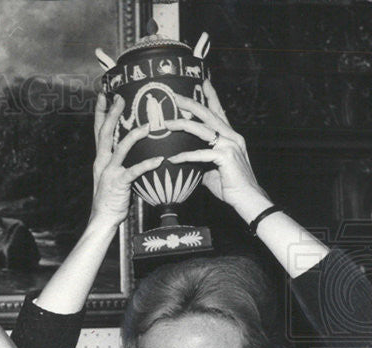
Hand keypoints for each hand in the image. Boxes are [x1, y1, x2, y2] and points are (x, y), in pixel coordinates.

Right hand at [89, 94, 162, 228]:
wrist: (103, 219)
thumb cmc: (111, 198)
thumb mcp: (113, 176)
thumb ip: (121, 161)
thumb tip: (136, 149)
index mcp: (101, 159)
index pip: (99, 131)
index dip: (101, 113)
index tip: (104, 96)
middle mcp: (102, 162)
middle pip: (105, 133)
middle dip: (112, 114)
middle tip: (120, 98)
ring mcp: (109, 172)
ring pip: (120, 148)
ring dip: (134, 135)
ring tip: (148, 125)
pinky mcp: (118, 183)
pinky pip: (134, 171)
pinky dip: (147, 165)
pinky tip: (159, 160)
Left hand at [165, 80, 270, 217]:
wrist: (247, 198)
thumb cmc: (230, 185)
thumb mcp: (212, 169)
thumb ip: (201, 160)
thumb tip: (185, 160)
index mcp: (230, 136)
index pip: (219, 112)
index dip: (211, 97)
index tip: (203, 83)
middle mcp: (232, 137)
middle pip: (209, 114)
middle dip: (191, 103)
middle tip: (175, 96)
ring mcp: (230, 145)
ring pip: (203, 129)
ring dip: (182, 125)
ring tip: (166, 124)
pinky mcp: (226, 158)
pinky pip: (201, 154)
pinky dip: (185, 156)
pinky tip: (173, 159)